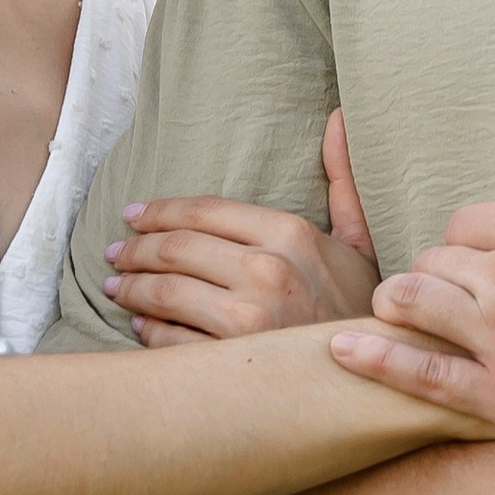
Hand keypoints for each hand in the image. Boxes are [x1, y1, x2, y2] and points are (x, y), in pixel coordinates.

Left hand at [105, 109, 380, 342]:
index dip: (160, 211)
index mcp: (290, 234)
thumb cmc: (363, 309)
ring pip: (164, 293)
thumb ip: (342, 181)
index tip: (134, 215)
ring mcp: (247, 320)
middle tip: (115, 253)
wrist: (380, 377)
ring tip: (117, 286)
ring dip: (130, 288)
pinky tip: (141, 326)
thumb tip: (339, 118)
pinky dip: (148, 332)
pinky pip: (171, 342)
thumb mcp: (360, 241)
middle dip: (135, 249)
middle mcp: (266, 272)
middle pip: (175, 249)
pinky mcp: (232, 364)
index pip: (204, 211)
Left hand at [330, 151, 494, 456]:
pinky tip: (342, 348)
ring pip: (414, 306)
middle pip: (436, 262)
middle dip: (437, 276)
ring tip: (396, 316)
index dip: (473, 243)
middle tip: (446, 297)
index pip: (470, 222)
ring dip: (400, 306)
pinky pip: (420, 376)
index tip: (483, 264)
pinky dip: (374, 358)